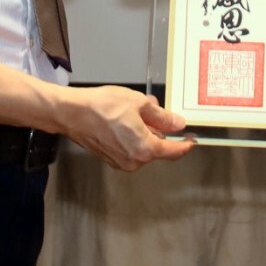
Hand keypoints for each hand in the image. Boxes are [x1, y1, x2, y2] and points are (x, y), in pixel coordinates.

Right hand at [61, 86, 194, 170]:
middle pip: (157, 147)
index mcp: (145, 148)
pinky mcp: (111, 158)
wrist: (72, 113)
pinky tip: (124, 120)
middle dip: (158, 129)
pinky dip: (132, 136)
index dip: (185, 144)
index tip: (192, 140)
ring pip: (143, 147)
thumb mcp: (139, 103)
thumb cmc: (102, 107)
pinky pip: (130, 149)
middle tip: (153, 109)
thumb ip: (162, 117)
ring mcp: (121, 162)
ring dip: (144, 132)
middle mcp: (134, 161)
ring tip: (134, 111)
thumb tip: (177, 124)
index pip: (173, 151)